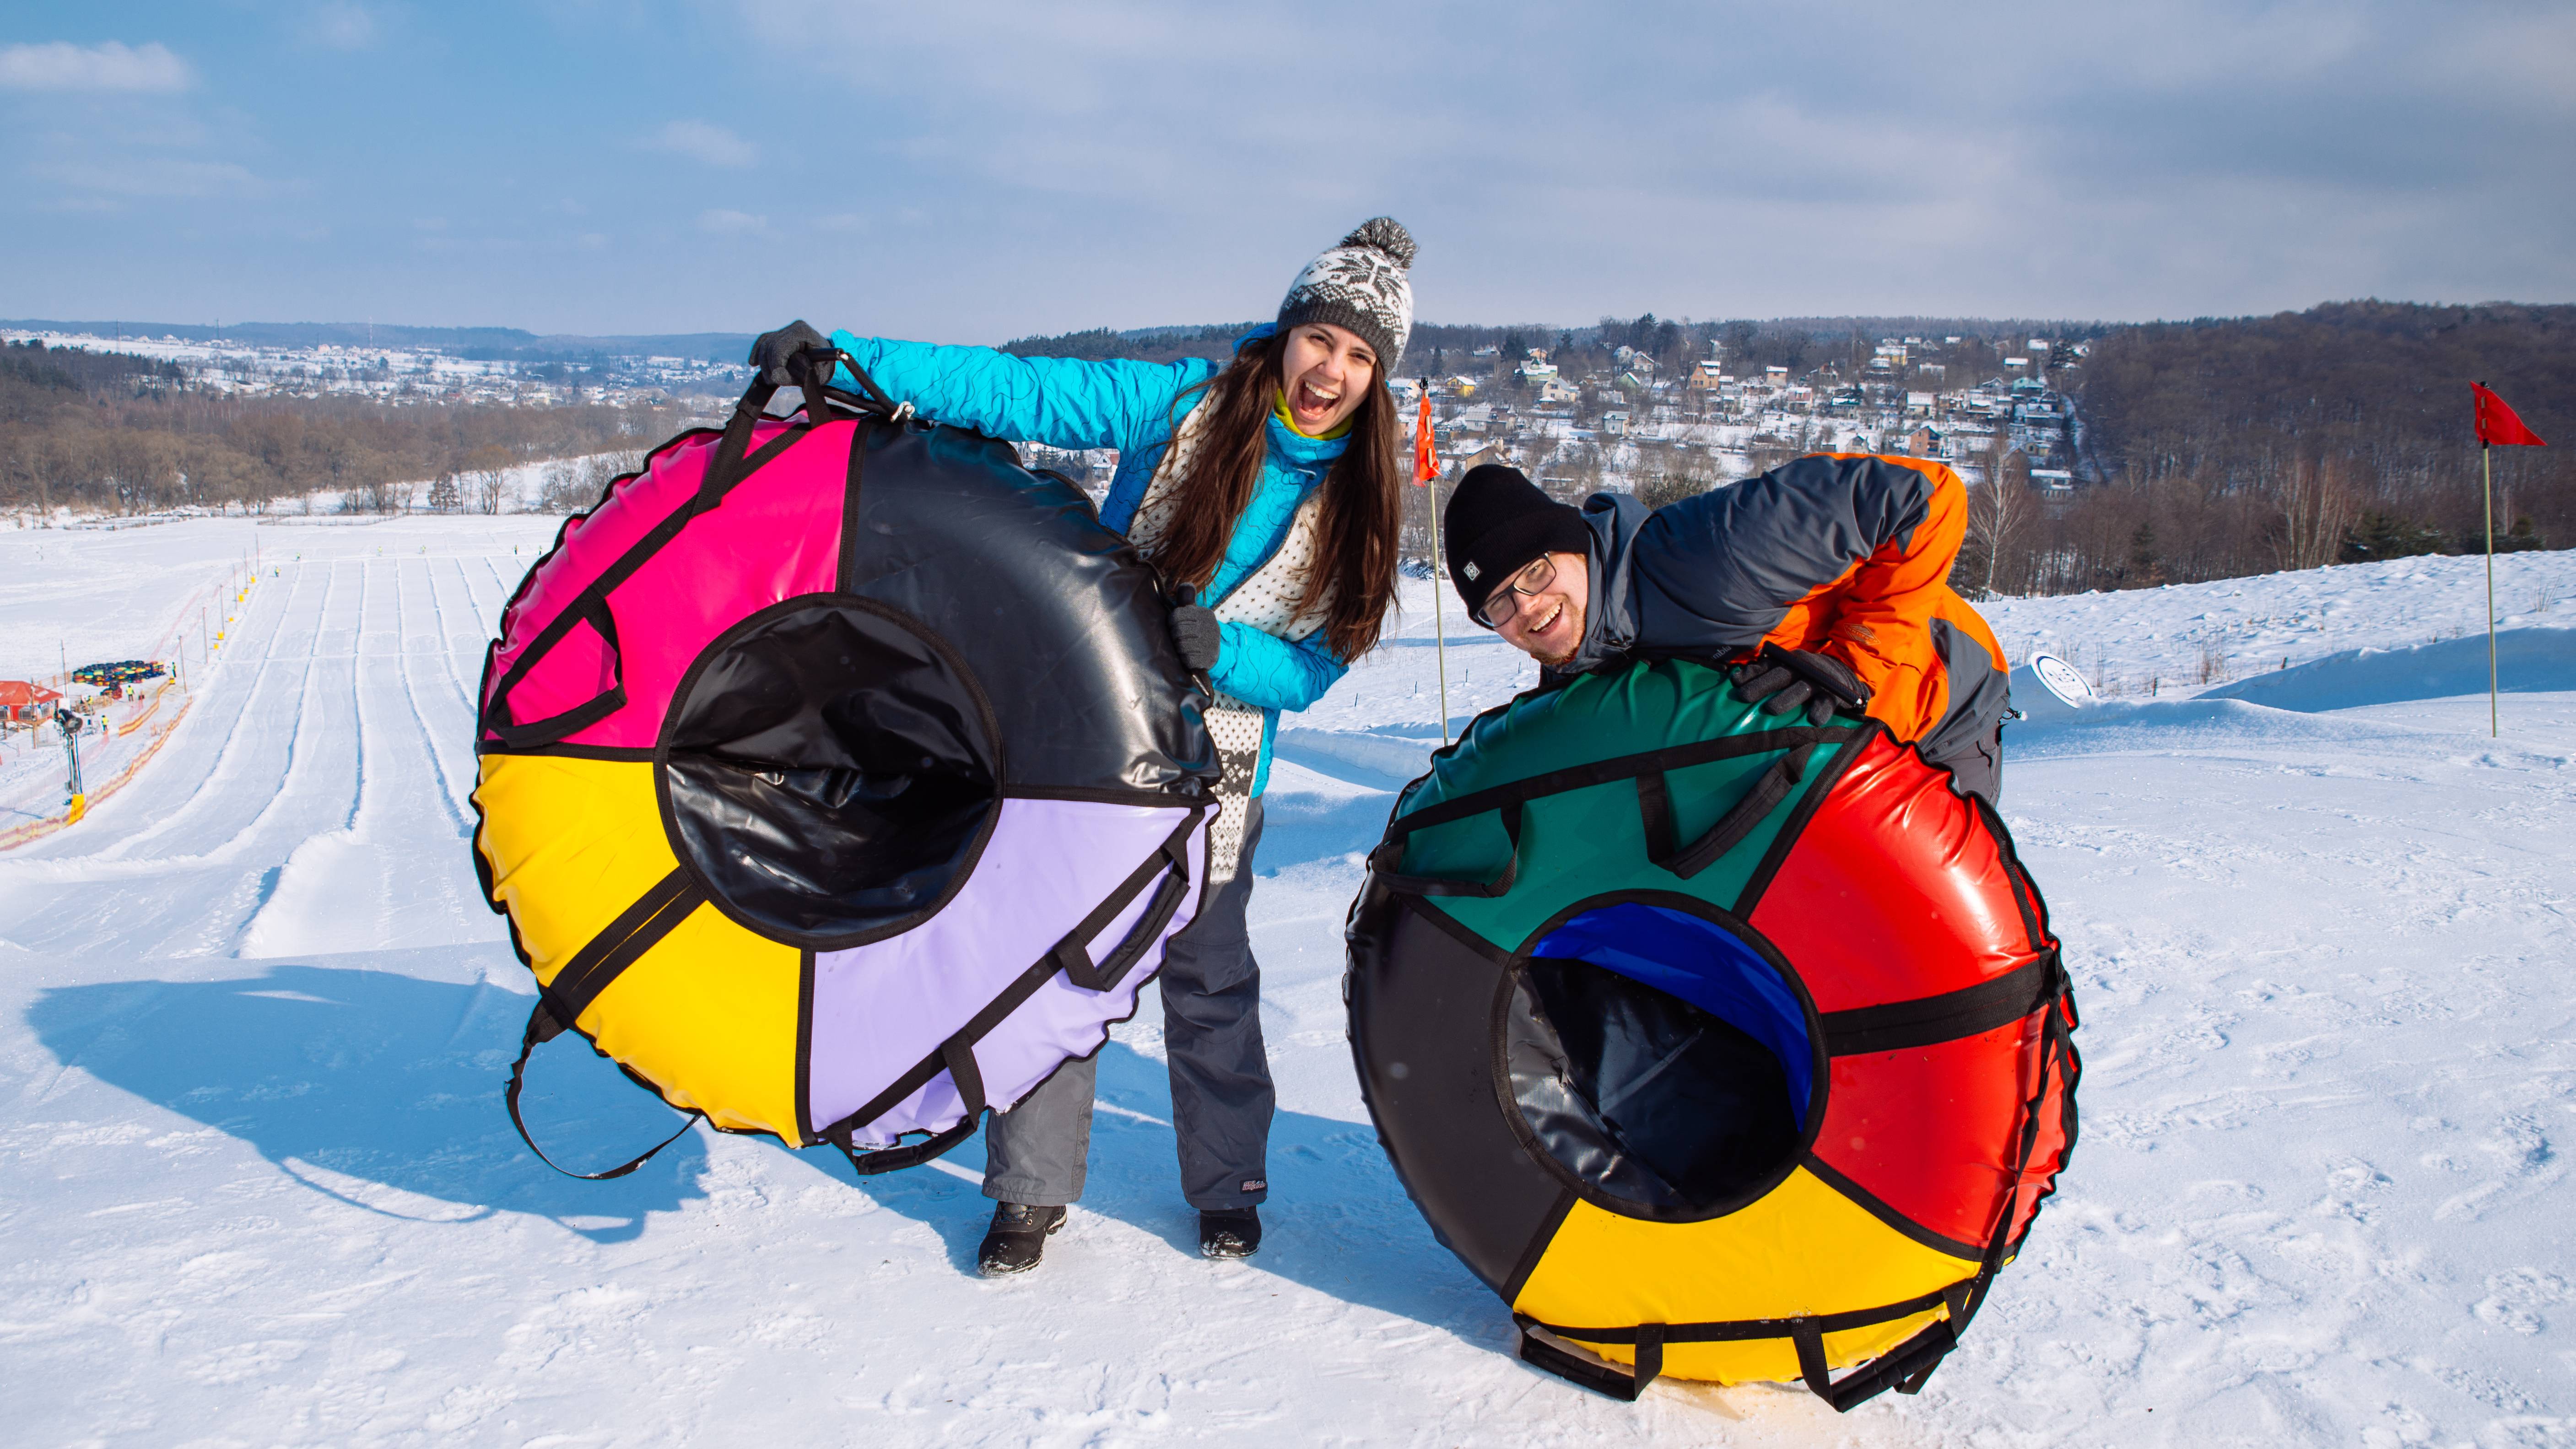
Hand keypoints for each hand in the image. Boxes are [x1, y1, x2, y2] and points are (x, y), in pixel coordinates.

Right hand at [747, 321, 828, 386]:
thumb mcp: (816, 374)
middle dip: (769, 366)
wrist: (826, 361)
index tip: (778, 379)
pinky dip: (757, 353)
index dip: (776, 364)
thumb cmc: (823, 367)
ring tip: (771, 378)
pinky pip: (762, 342)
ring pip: (764, 346)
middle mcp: (793, 328)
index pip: (780, 346)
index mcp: (803, 332)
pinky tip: (753, 363)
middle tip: (774, 381)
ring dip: (764, 364)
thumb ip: (797, 376)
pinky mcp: (778, 336)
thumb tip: (776, 376)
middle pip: (770, 346)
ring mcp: (785, 331)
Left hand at [1168, 586, 1221, 672]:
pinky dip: (1185, 659)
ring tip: (1183, 648)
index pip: (1177, 615)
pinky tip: (1188, 657)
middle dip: (1175, 637)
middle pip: (1178, 631)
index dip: (1171, 623)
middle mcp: (1210, 626)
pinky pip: (1188, 659)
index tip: (1174, 626)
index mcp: (1205, 613)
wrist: (1213, 653)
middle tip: (1178, 639)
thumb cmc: (1198, 630)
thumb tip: (1186, 584)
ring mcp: (1210, 643)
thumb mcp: (1194, 613)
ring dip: (1179, 649)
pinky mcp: (1208, 658)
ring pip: (1181, 645)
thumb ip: (1187, 599)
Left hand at [1730, 645, 1869, 725]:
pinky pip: (1826, 704)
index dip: (1751, 675)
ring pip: (1801, 689)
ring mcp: (1818, 681)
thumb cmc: (1804, 676)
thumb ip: (1762, 673)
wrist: (1843, 675)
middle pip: (1780, 675)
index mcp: (1789, 661)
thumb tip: (1735, 678)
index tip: (1734, 683)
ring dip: (1786, 699)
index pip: (1767, 667)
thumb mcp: (1785, 670)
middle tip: (1743, 697)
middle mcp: (1803, 668)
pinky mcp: (1834, 696)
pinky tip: (1813, 720)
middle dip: (1762, 685)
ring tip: (1771, 709)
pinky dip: (1821, 711)